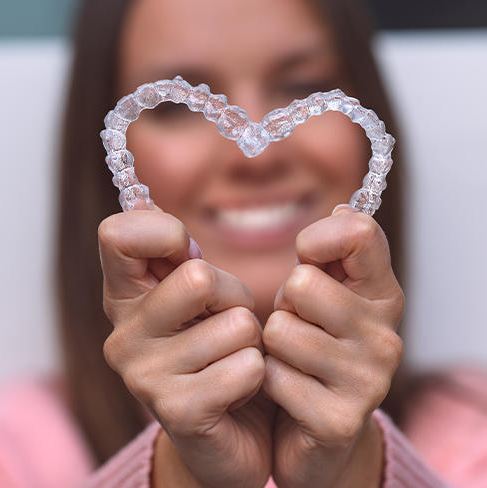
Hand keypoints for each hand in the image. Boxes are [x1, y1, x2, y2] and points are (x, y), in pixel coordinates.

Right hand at [98, 208, 273, 487]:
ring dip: (251, 341)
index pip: (117, 234)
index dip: (166, 233)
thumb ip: (175, 253)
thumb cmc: (219, 348)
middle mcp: (123, 337)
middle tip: (226, 323)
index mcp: (124, 298)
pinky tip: (239, 391)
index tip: (188, 255)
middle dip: (233, 296)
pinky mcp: (179, 413)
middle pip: (198, 277)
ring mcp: (145, 378)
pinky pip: (248, 368)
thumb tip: (144, 201)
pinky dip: (259, 375)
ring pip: (236, 325)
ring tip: (232, 359)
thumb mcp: (198, 295)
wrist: (232, 430)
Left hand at [262, 206, 404, 487]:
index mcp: (382, 296)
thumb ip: (333, 254)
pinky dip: (266, 380)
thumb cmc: (312, 347)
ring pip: (280, 330)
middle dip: (285, 304)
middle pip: (302, 284)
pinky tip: (286, 391)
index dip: (318, 238)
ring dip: (272, 345)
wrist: (313, 427)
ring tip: (290, 358)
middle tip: (296, 325)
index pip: (359, 234)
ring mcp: (367, 380)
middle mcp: (385, 336)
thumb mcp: (323, 295)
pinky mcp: (339, 419)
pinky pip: (272, 376)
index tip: (306, 257)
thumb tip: (343, 209)